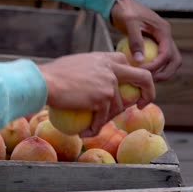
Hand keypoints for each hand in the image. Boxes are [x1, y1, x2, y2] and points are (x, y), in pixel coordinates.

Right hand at [38, 52, 154, 136]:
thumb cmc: (50, 75)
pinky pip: (102, 119)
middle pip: (143, 78)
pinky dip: (94, 129)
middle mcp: (111, 68)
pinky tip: (84, 133)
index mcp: (103, 58)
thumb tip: (89, 81)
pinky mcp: (102, 99)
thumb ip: (89, 70)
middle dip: (148, 93)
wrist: (44, 82)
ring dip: (106, 120)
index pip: (126, 62)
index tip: (127, 86)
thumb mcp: (74, 65)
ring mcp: (109, 83)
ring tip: (91, 126)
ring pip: (118, 107)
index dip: (130, 74)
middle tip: (140, 105)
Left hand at [111, 0, 181, 81]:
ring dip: (161, 72)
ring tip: (146, 79)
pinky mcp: (153, 43)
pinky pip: (157, 58)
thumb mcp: (130, 23)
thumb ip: (135, 41)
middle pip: (174, 60)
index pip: (167, 53)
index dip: (156, 65)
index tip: (142, 72)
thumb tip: (139, 60)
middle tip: (150, 81)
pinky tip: (139, 73)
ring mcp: (160, 40)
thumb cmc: (125, 11)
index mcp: (163, 31)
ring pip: (168, 61)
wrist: (120, 4)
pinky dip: (153, 67)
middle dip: (165, 73)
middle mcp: (165, 36)